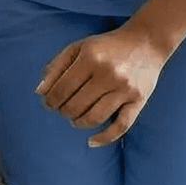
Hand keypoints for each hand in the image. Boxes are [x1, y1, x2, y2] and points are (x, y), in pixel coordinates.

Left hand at [35, 24, 169, 146]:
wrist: (145, 42)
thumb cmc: (106, 45)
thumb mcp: (78, 47)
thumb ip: (57, 66)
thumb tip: (40, 92)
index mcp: (90, 57)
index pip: (63, 88)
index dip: (51, 99)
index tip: (48, 103)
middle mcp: (108, 73)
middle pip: (77, 104)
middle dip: (63, 110)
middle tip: (61, 110)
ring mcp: (124, 89)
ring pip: (95, 117)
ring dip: (78, 122)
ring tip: (74, 119)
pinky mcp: (139, 100)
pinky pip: (121, 126)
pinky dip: (104, 137)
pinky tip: (91, 141)